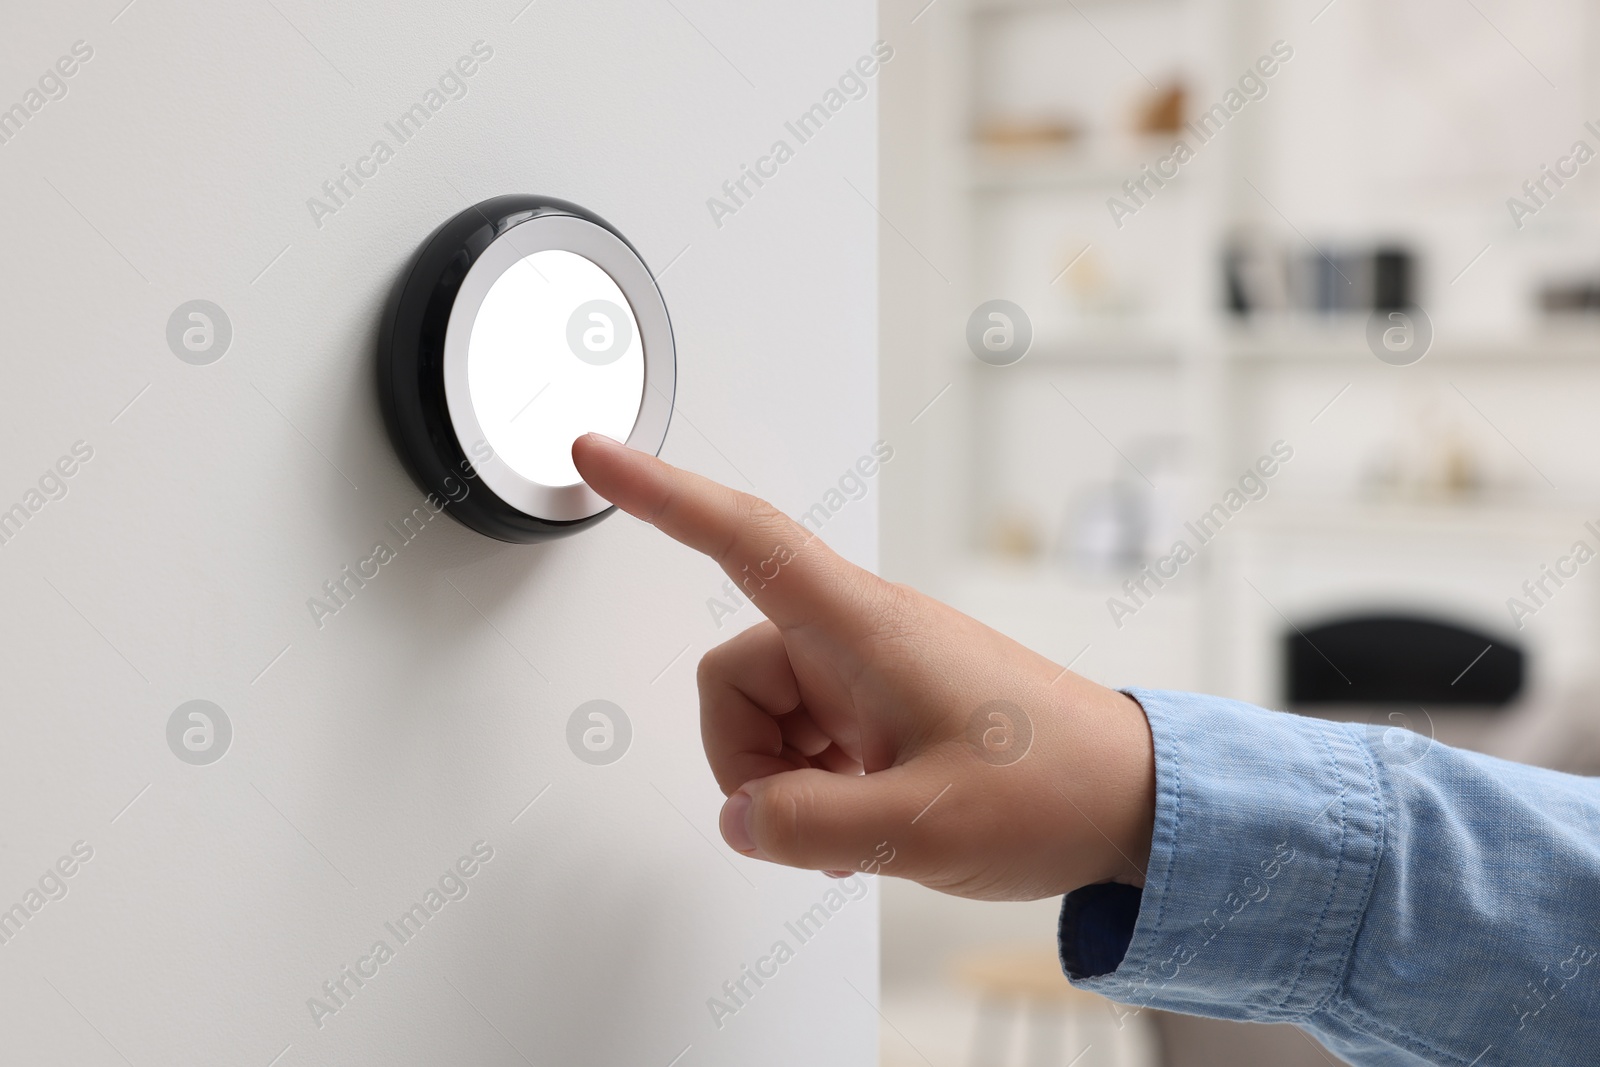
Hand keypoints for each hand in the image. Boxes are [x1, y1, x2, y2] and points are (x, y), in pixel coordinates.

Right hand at [572, 434, 1155, 901]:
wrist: (1133, 800)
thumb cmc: (1055, 787)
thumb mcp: (919, 825)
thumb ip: (804, 823)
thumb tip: (738, 819)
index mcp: (861, 628)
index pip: (742, 536)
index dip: (659, 493)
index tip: (596, 454)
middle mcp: (858, 638)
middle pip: (735, 678)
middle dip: (746, 760)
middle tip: (807, 821)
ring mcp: (871, 673)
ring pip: (765, 717)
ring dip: (786, 783)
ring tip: (858, 827)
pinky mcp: (885, 707)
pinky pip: (806, 739)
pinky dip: (815, 788)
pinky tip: (865, 824)